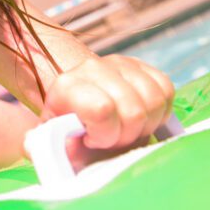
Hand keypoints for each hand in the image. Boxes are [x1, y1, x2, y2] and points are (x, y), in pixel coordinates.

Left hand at [41, 55, 174, 166]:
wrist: (79, 106)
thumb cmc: (68, 131)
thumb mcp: (53, 142)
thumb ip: (47, 147)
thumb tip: (43, 144)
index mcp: (67, 86)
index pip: (102, 109)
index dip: (106, 134)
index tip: (93, 141)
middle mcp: (92, 67)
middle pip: (134, 111)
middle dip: (128, 136)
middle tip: (113, 140)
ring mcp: (120, 63)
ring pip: (154, 100)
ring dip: (146, 125)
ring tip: (125, 130)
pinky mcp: (142, 65)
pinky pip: (166, 90)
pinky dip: (159, 112)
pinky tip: (141, 119)